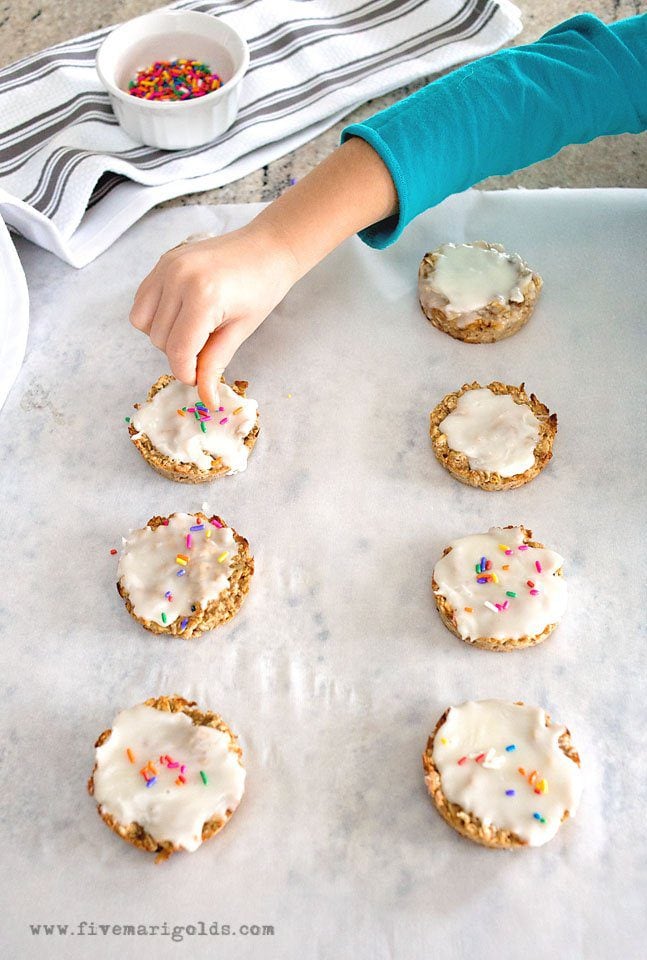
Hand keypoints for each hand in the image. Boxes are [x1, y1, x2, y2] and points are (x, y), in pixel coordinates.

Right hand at [129, 221, 297, 407]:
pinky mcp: (162, 262)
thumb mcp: (240, 331)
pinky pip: (142, 301)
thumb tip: (206, 399)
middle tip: (207, 345)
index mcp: (204, 296)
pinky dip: (155, 316)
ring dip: (164, 335)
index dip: (187, 373)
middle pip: (160, 340)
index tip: (199, 378)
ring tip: (193, 328)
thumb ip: (215, 364)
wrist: (267, 248)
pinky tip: (180, 314)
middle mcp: (178, 278)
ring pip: (143, 323)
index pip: (178, 351)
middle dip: (180, 353)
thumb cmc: (262, 289)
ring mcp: (167, 267)